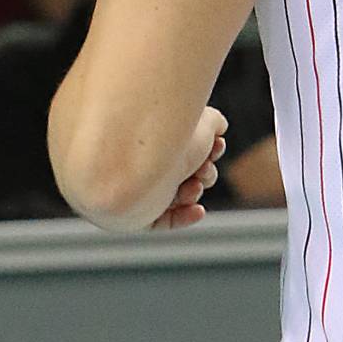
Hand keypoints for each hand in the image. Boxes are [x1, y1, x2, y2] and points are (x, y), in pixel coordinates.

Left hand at [149, 106, 227, 229]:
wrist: (124, 170)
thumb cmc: (160, 138)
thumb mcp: (198, 122)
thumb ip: (212, 122)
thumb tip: (218, 127)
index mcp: (150, 131)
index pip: (184, 141)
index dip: (207, 144)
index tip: (218, 143)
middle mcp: (142, 158)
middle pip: (184, 170)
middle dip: (203, 170)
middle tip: (204, 168)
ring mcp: (140, 186)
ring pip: (177, 195)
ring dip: (194, 192)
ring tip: (194, 186)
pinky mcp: (137, 213)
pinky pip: (164, 219)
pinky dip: (184, 216)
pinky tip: (197, 210)